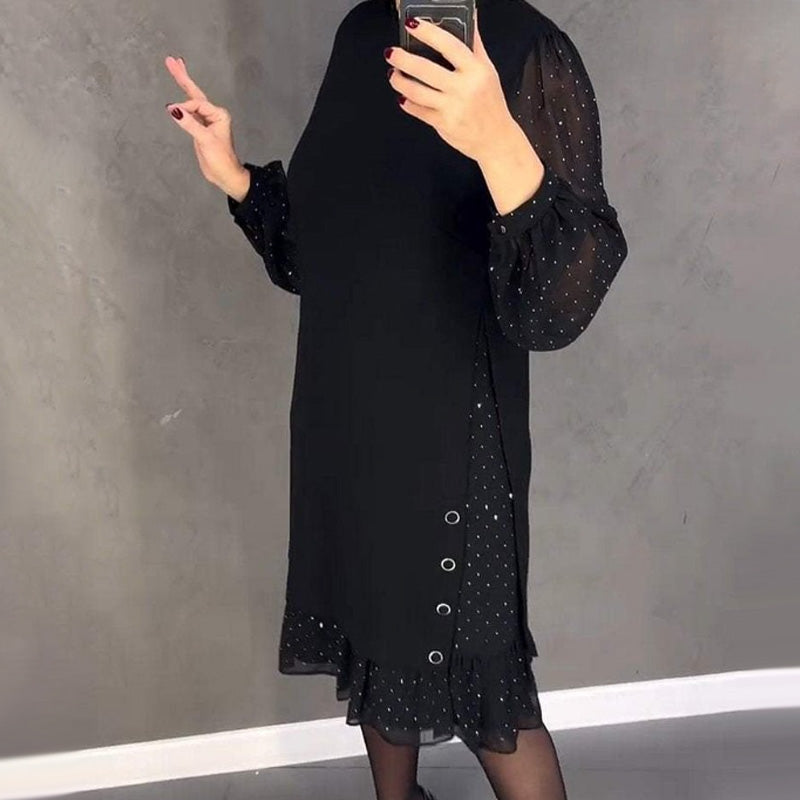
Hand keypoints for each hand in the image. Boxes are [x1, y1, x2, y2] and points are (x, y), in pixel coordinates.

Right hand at [163, 55, 249, 199]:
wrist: (225, 175)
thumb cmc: (221, 159)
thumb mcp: (205, 140)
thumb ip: (189, 123)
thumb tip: (173, 109)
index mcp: (218, 115)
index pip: (197, 104)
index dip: (184, 108)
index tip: (174, 112)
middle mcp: (213, 115)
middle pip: (194, 93)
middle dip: (183, 76)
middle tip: (171, 60)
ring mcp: (206, 121)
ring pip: (192, 100)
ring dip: (183, 84)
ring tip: (175, 66)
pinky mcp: (200, 129)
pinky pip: (190, 112)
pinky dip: (183, 102)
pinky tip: (178, 94)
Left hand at [385, 11, 516, 161]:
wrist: (495, 139)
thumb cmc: (491, 105)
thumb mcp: (488, 71)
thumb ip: (475, 45)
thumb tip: (469, 20)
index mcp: (476, 71)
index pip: (448, 45)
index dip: (427, 32)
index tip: (412, 25)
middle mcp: (464, 88)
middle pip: (425, 69)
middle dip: (403, 59)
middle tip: (392, 53)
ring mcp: (452, 107)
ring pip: (417, 92)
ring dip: (400, 81)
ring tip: (394, 74)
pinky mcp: (443, 124)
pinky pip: (419, 112)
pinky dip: (407, 103)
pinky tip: (402, 96)